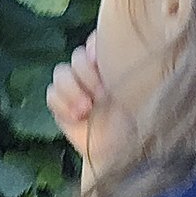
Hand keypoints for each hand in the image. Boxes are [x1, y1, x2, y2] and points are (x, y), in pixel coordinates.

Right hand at [47, 34, 135, 169]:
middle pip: (77, 57)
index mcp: (116, 66)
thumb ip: (126, 62)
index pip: (96, 42)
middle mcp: (96, 76)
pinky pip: (51, 94)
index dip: (95, 49)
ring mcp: (78, 92)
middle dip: (87, 74)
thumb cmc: (144, 118)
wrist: (130, 154)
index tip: (104, 62)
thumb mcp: (142, 85)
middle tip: (104, 94)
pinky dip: (62, 104)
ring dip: (72, 89)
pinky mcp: (64, 110)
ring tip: (87, 109)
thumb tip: (107, 44)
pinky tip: (77, 117)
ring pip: (60, 73)